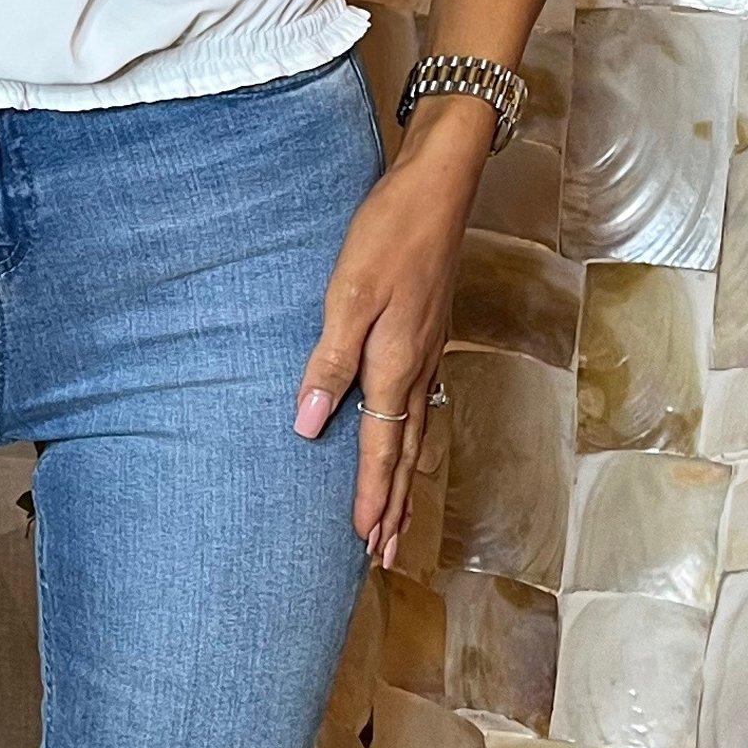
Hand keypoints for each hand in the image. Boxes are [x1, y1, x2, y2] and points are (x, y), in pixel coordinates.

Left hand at [293, 98, 486, 567]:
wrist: (439, 190)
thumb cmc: (389, 234)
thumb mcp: (348, 292)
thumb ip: (329, 359)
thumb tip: (308, 421)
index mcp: (395, 362)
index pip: (380, 446)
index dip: (370, 495)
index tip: (363, 541)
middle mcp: (418, 367)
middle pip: (405, 452)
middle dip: (394, 506)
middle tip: (385, 557)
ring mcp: (428, 353)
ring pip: (417, 433)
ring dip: (405, 480)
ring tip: (396, 520)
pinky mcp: (429, 336)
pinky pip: (422, 406)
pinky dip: (413, 441)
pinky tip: (408, 443)